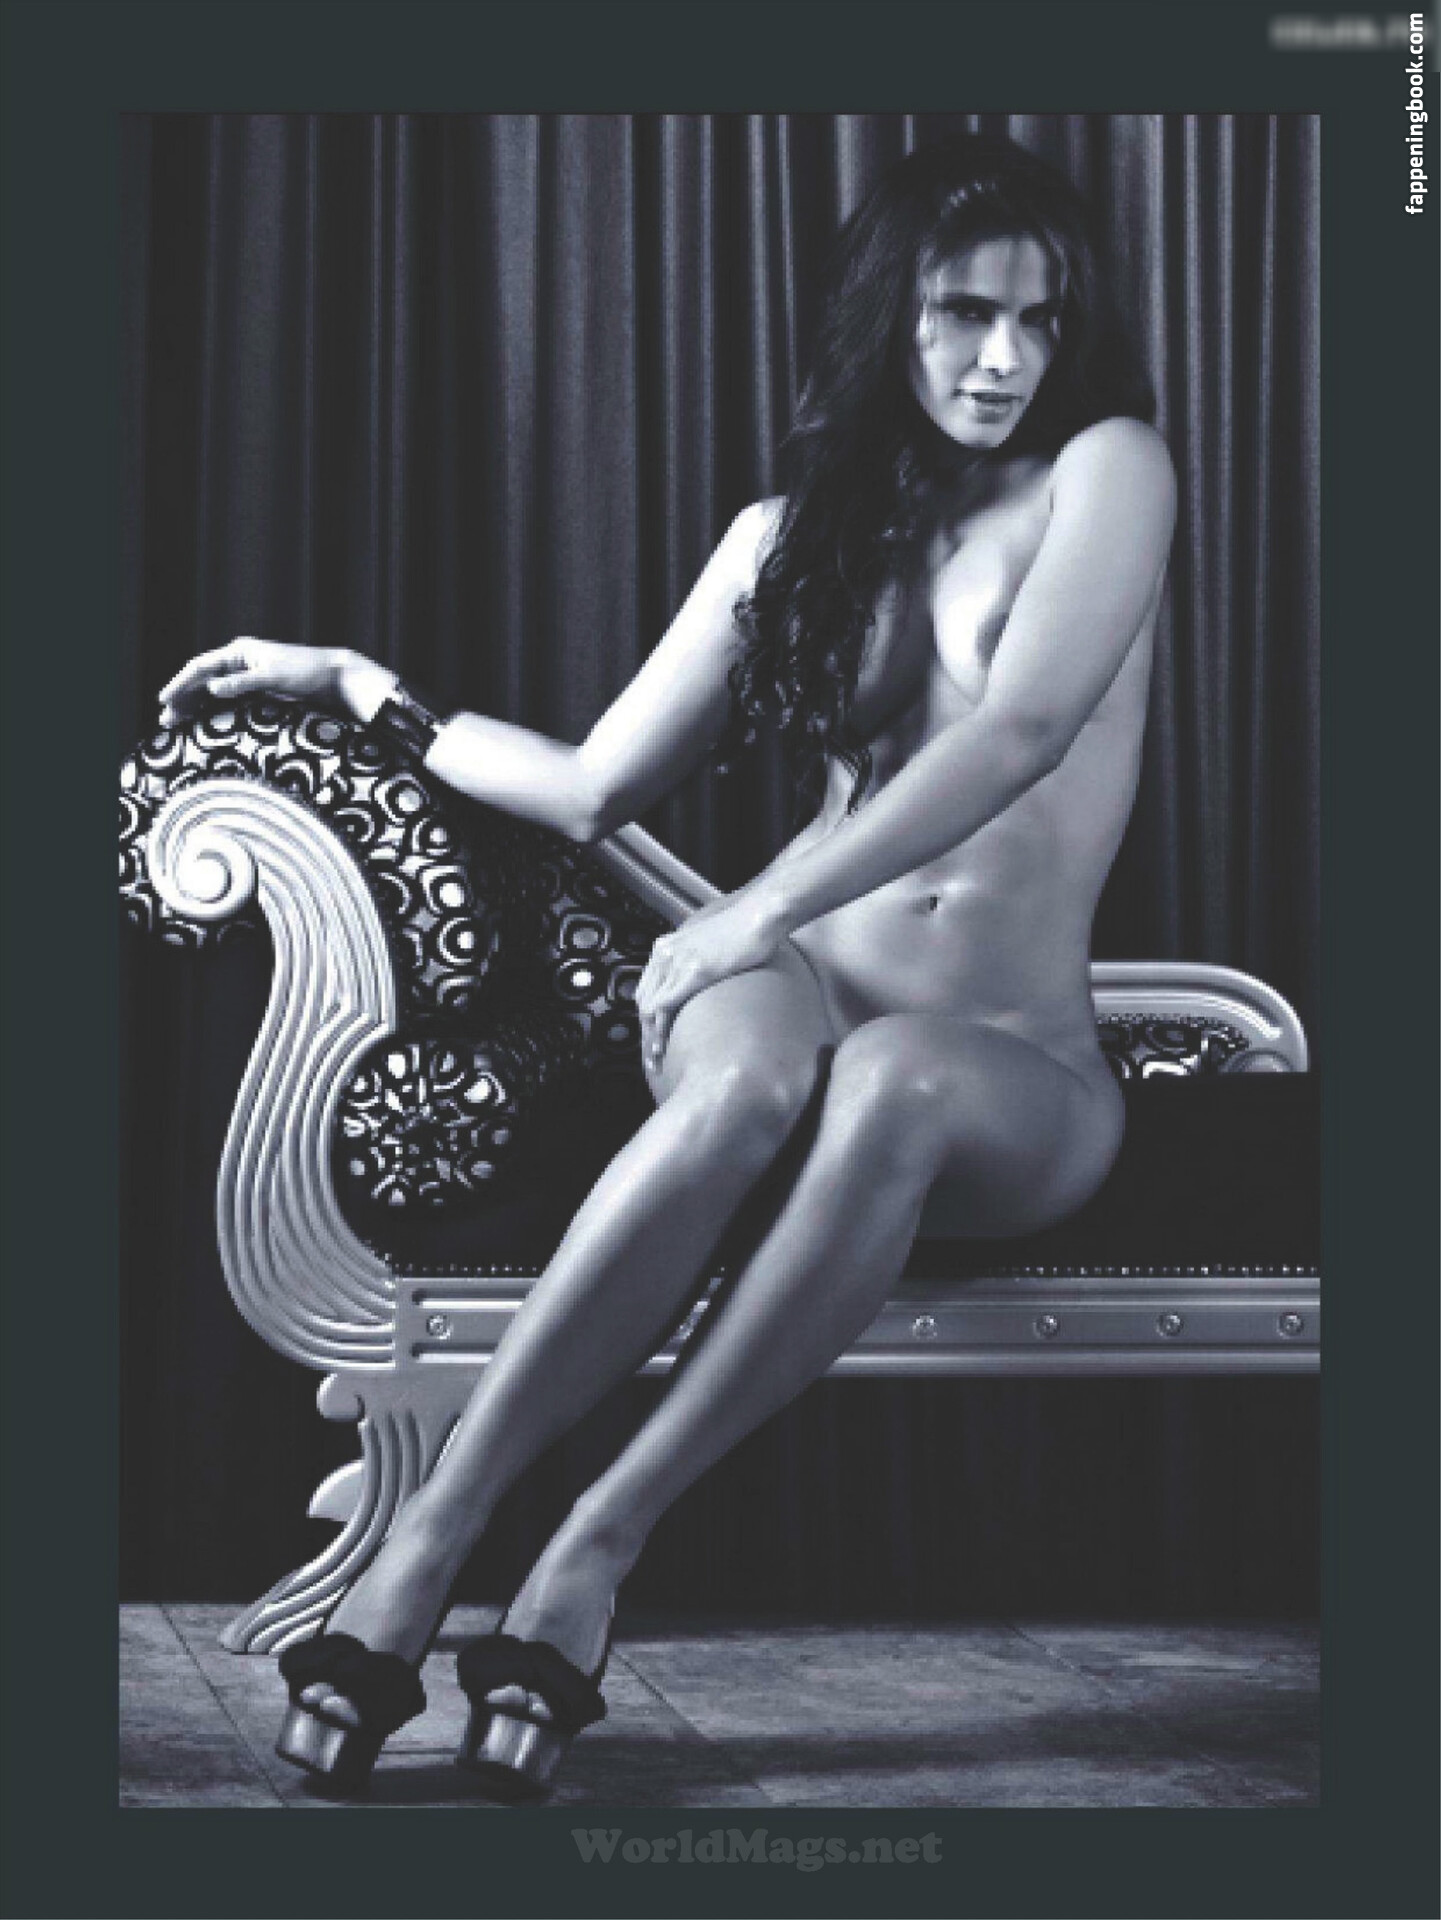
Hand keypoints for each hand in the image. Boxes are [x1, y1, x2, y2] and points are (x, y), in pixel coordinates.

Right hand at [158, 638, 346, 725]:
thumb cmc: (307, 672)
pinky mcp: (258, 690)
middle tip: (165, 719)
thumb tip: (211, 688)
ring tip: (177, 723)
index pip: (201, 667)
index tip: (165, 699)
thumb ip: (243, 683)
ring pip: (212, 690)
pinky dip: (213, 710)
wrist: (336, 677)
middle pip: (202, 679)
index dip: (180, 683)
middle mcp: (240, 660)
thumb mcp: (274, 677)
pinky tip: (203, 723)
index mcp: (240, 651)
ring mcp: (248, 675)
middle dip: (182, 698)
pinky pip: (227, 700)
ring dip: (194, 706)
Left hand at [635, 887, 788, 1070]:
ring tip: (656, 1058)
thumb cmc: (744, 930)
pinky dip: (661, 1029)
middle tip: (653, 1055)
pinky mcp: (693, 972)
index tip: (653, 1037)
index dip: (647, 1016)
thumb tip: (702, 978)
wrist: (759, 914)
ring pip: (650, 1007)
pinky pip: (665, 1006)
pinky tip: (664, 1045)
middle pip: (643, 1000)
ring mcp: (677, 962)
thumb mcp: (708, 944)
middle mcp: (665, 953)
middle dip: (645, 1030)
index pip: (646, 989)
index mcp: (666, 946)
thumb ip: (697, 960)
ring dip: (651, 1036)